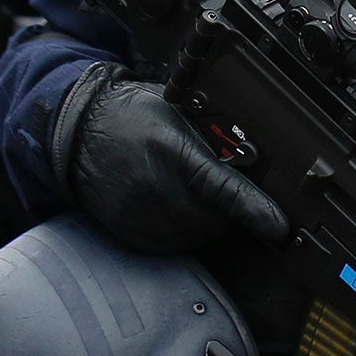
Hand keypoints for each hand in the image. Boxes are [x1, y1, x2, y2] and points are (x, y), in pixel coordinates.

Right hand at [53, 63, 286, 251]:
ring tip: (188, 193)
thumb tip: (253, 155)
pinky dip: (179, 231)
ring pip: (194, 236)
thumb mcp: (177, 110)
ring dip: (203, 223)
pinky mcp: (127, 232)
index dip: (256, 210)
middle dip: (226, 210)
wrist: (75, 133)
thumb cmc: (130, 116)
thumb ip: (212, 136)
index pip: (226, 189)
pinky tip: (169, 205)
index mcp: (174, 153)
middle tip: (216, 188)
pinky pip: (169, 245)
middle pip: (215, 221)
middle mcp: (156, 188)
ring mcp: (139, 215)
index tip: (279, 227)